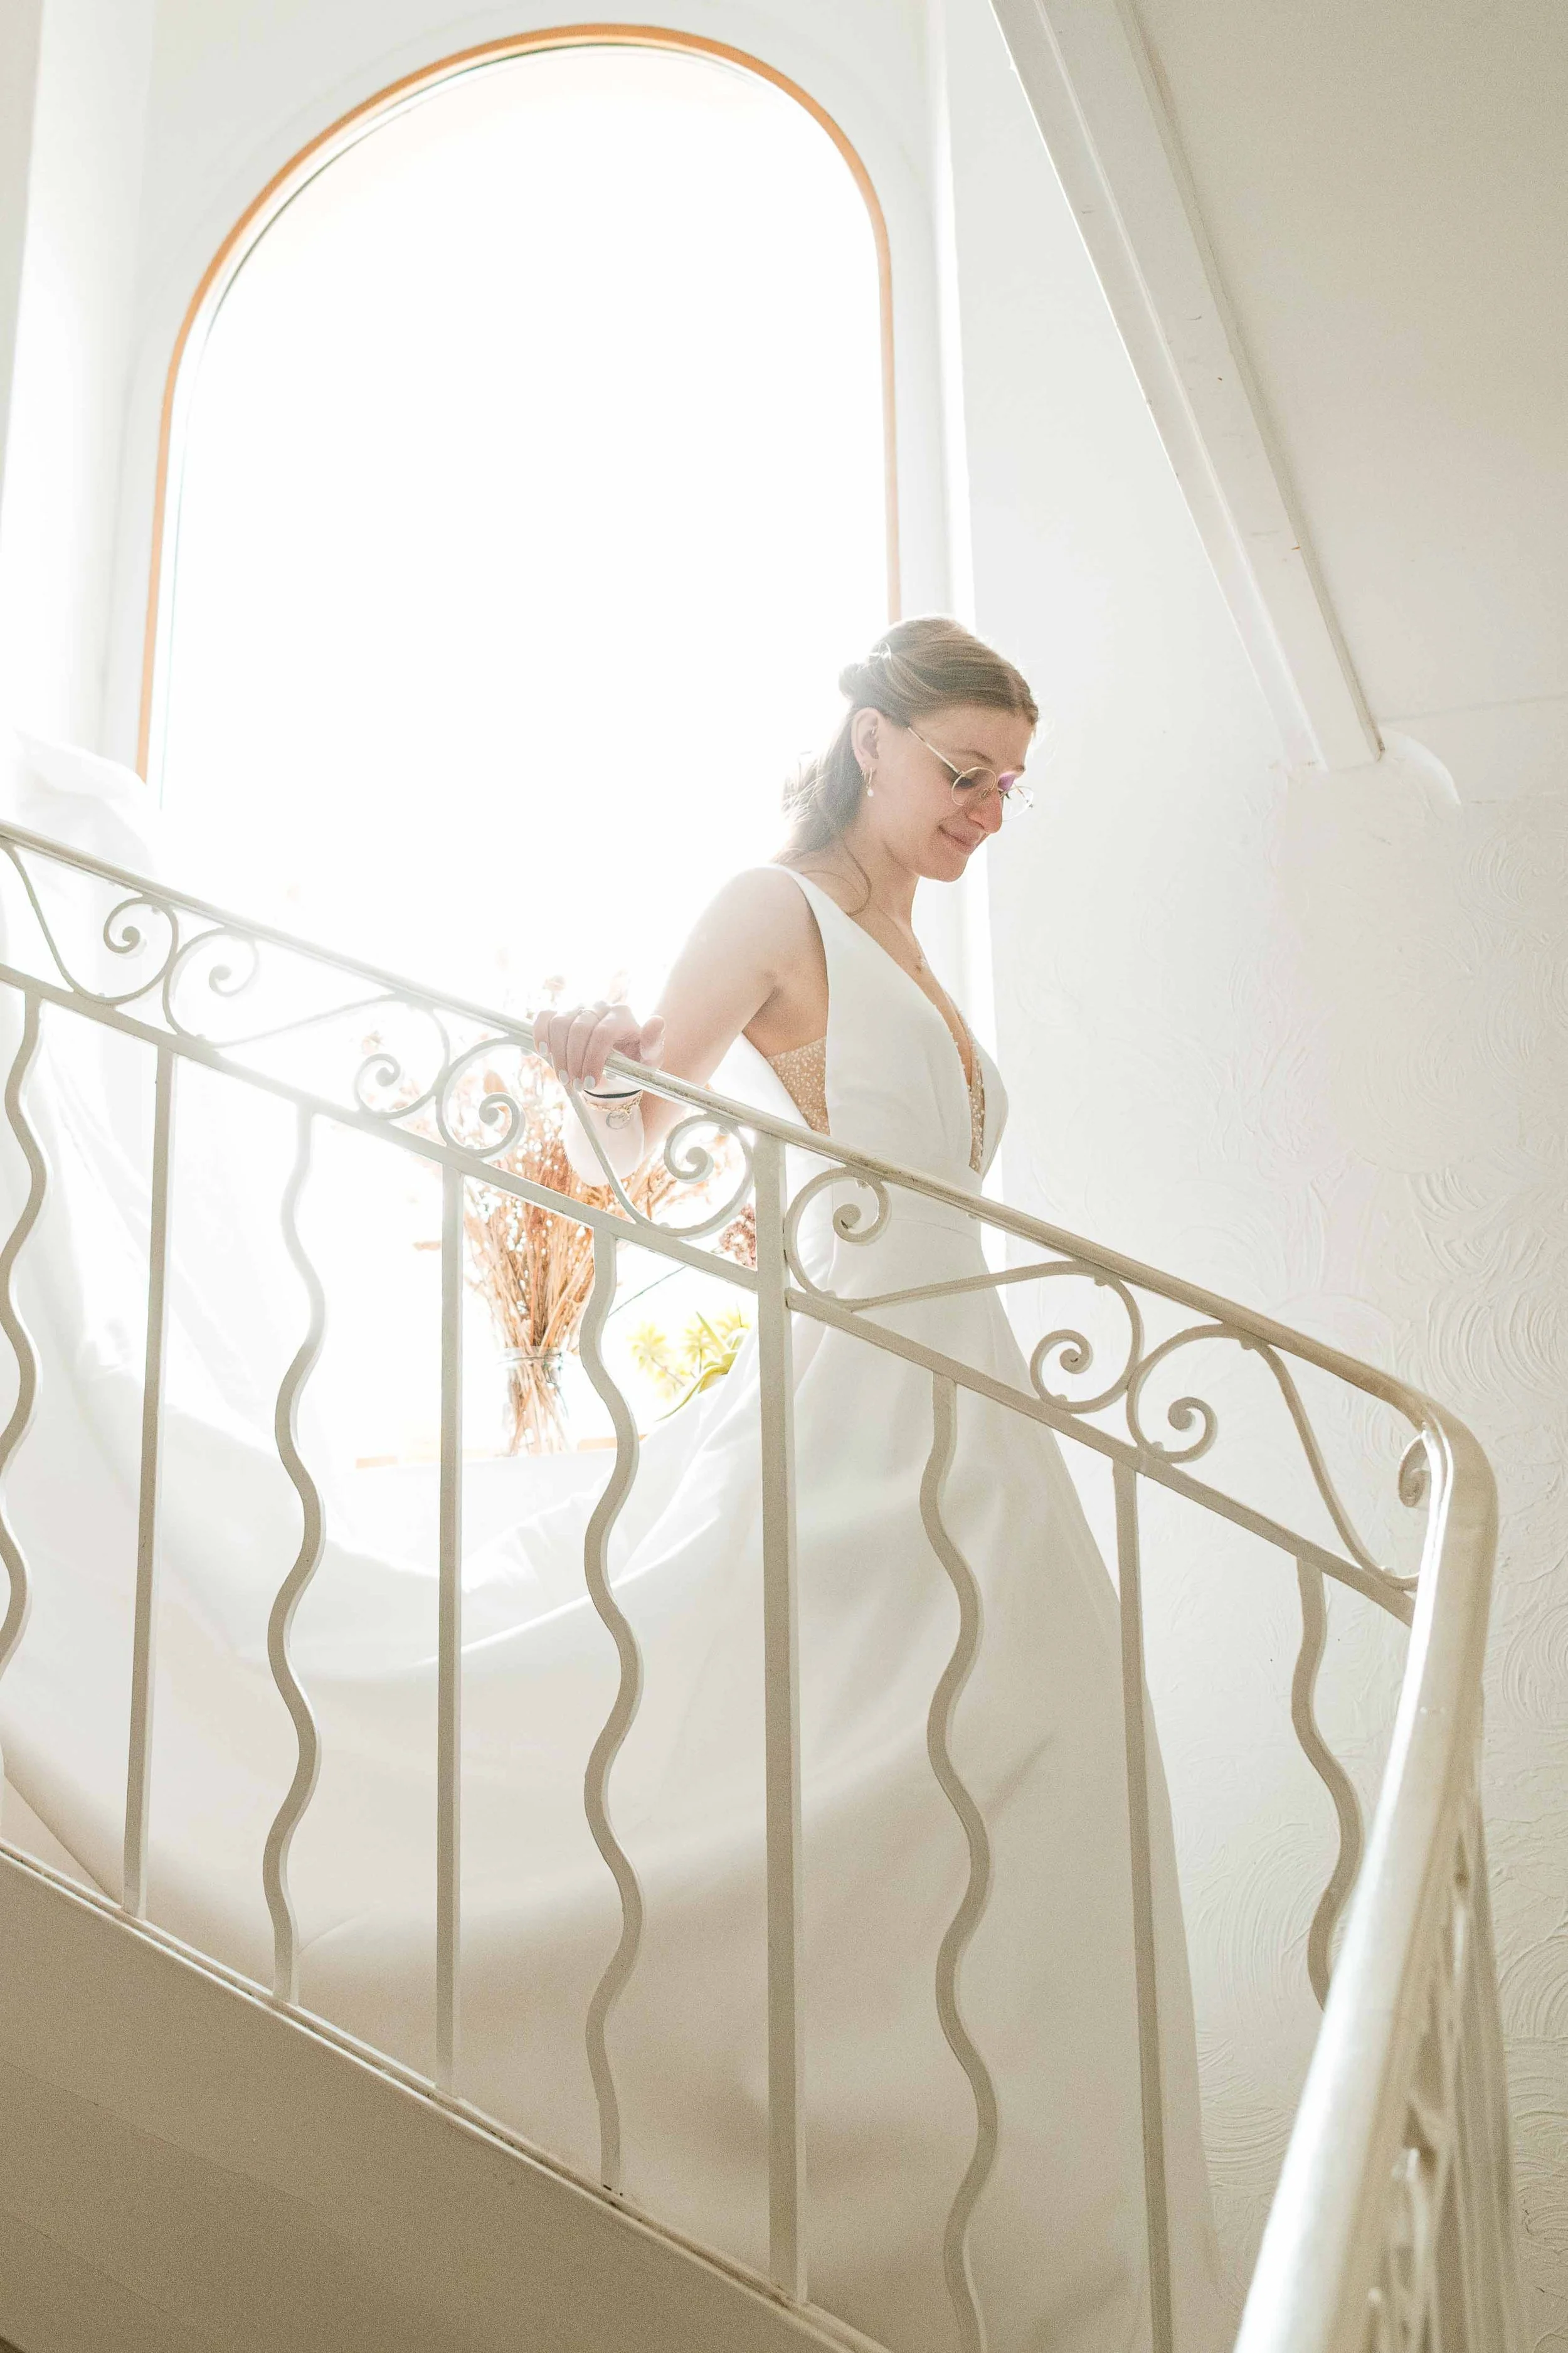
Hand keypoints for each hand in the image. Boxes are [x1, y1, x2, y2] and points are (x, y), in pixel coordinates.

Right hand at [532, 1001, 665, 1088]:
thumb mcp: (647, 1061)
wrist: (614, 1069)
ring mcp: (578, 1008)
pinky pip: (544, 1017)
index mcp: (622, 1015)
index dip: (594, 1059)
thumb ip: (653, 1044)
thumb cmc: (632, 1064)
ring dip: (559, 1055)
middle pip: (579, 1029)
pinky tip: (544, 1053)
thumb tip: (656, 1021)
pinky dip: (540, 1034)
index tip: (591, 1084)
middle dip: (575, 1061)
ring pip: (560, 1023)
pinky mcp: (561, 1014)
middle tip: (577, 1085)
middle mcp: (600, 1006)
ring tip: (565, 1078)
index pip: (603, 1033)